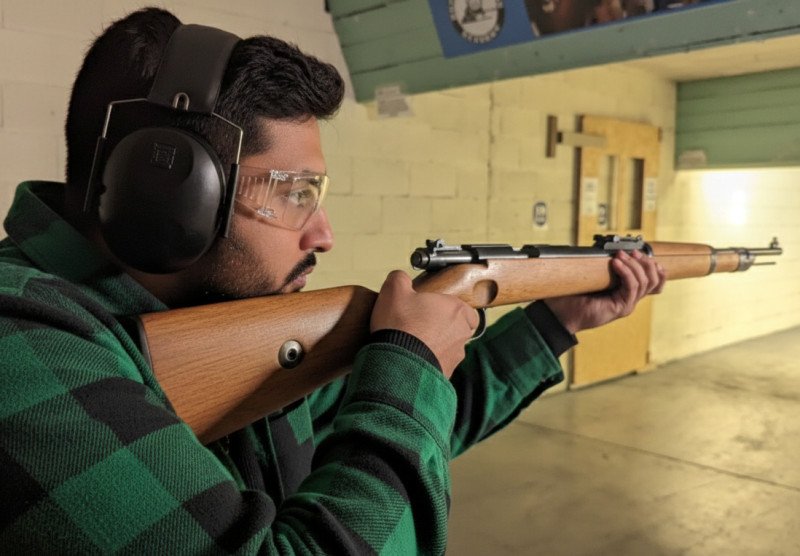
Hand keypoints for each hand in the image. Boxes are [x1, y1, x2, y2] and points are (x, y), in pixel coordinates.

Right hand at [371, 270, 477, 378]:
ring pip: (450, 347)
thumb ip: (400, 278)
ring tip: (413, 343)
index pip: (463, 306)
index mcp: (456, 309)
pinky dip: (429, 360)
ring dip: (436, 345)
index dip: (446, 307)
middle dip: (442, 326)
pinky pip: (440, 364)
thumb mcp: (393, 290)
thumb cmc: (399, 325)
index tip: (430, 309)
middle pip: (458, 327)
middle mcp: (461, 332)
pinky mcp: (446, 373)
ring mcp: (455, 355)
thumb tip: (400, 278)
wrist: (398, 363)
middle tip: (420, 325)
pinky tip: (412, 358)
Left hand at [544, 250, 666, 333]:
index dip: (653, 266)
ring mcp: (627, 304)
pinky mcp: (621, 308)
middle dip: (644, 262)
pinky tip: (616, 264)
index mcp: (626, 292)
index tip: (640, 252)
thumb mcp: (594, 278)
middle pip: (653, 280)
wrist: (562, 313)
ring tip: (620, 256)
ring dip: (634, 265)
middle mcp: (630, 299)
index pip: (654, 281)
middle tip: (630, 252)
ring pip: (645, 282)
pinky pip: (632, 287)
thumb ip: (606, 269)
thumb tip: (613, 250)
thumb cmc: (574, 296)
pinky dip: (626, 273)